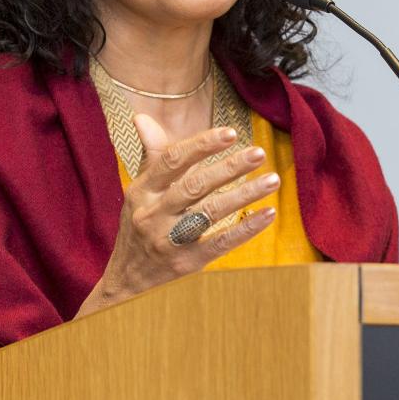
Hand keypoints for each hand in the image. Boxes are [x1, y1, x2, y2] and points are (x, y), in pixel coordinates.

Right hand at [76, 115, 279, 317]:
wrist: (125, 283)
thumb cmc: (138, 227)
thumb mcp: (138, 192)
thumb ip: (150, 156)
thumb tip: (142, 117)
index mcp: (142, 191)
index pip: (173, 161)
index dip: (202, 145)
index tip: (231, 133)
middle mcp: (152, 214)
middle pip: (195, 186)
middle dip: (229, 167)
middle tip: (259, 152)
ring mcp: (169, 241)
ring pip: (210, 213)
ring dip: (244, 195)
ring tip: (272, 180)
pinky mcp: (186, 264)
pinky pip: (220, 243)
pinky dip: (246, 229)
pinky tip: (268, 213)